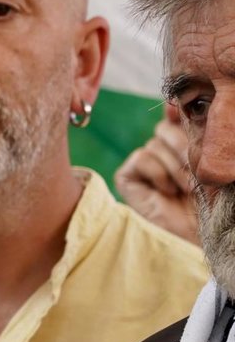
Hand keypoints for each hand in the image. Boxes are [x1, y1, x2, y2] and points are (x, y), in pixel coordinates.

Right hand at [115, 104, 198, 244]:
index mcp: (184, 146)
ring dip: (176, 166)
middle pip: (166, 128)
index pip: (175, 116)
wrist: (199, 237)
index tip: (181, 110)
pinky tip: (168, 192)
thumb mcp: (209, 164)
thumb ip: (193, 135)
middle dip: (184, 146)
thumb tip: (171, 105)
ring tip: (188, 189)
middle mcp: (164, 152)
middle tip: (198, 172)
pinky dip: (158, 172)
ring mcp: (145, 165)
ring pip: (154, 142)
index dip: (177, 110)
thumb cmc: (213, 204)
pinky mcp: (129, 177)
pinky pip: (142, 157)